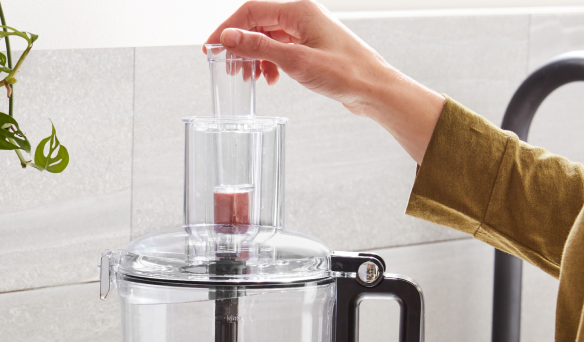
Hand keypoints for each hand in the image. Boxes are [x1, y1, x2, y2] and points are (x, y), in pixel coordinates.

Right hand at [207, 0, 444, 162]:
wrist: (373, 88)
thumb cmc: (344, 73)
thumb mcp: (295, 61)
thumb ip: (259, 47)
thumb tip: (229, 37)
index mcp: (299, 11)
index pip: (251, 11)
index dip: (227, 29)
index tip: (210, 48)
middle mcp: (302, 16)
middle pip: (257, 23)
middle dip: (239, 45)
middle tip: (226, 68)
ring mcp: (307, 31)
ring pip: (267, 37)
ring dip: (253, 56)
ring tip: (247, 77)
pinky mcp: (311, 46)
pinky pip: (280, 48)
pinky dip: (268, 62)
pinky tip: (268, 79)